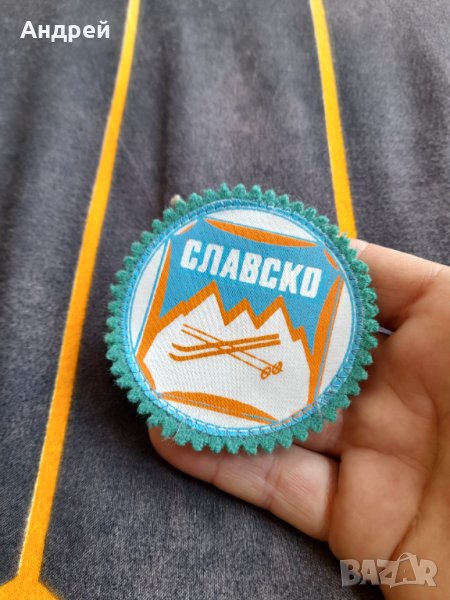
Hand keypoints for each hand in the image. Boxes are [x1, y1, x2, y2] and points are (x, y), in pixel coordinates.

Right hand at [150, 241, 449, 598]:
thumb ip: (419, 288)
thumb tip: (344, 246)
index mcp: (440, 339)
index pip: (358, 289)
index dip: (303, 267)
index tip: (244, 250)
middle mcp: (404, 394)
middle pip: (307, 355)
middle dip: (248, 332)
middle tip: (187, 309)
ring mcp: (377, 458)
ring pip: (282, 421)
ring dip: (220, 399)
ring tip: (161, 371)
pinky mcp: (357, 521)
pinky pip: (279, 487)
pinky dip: (224, 464)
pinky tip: (173, 438)